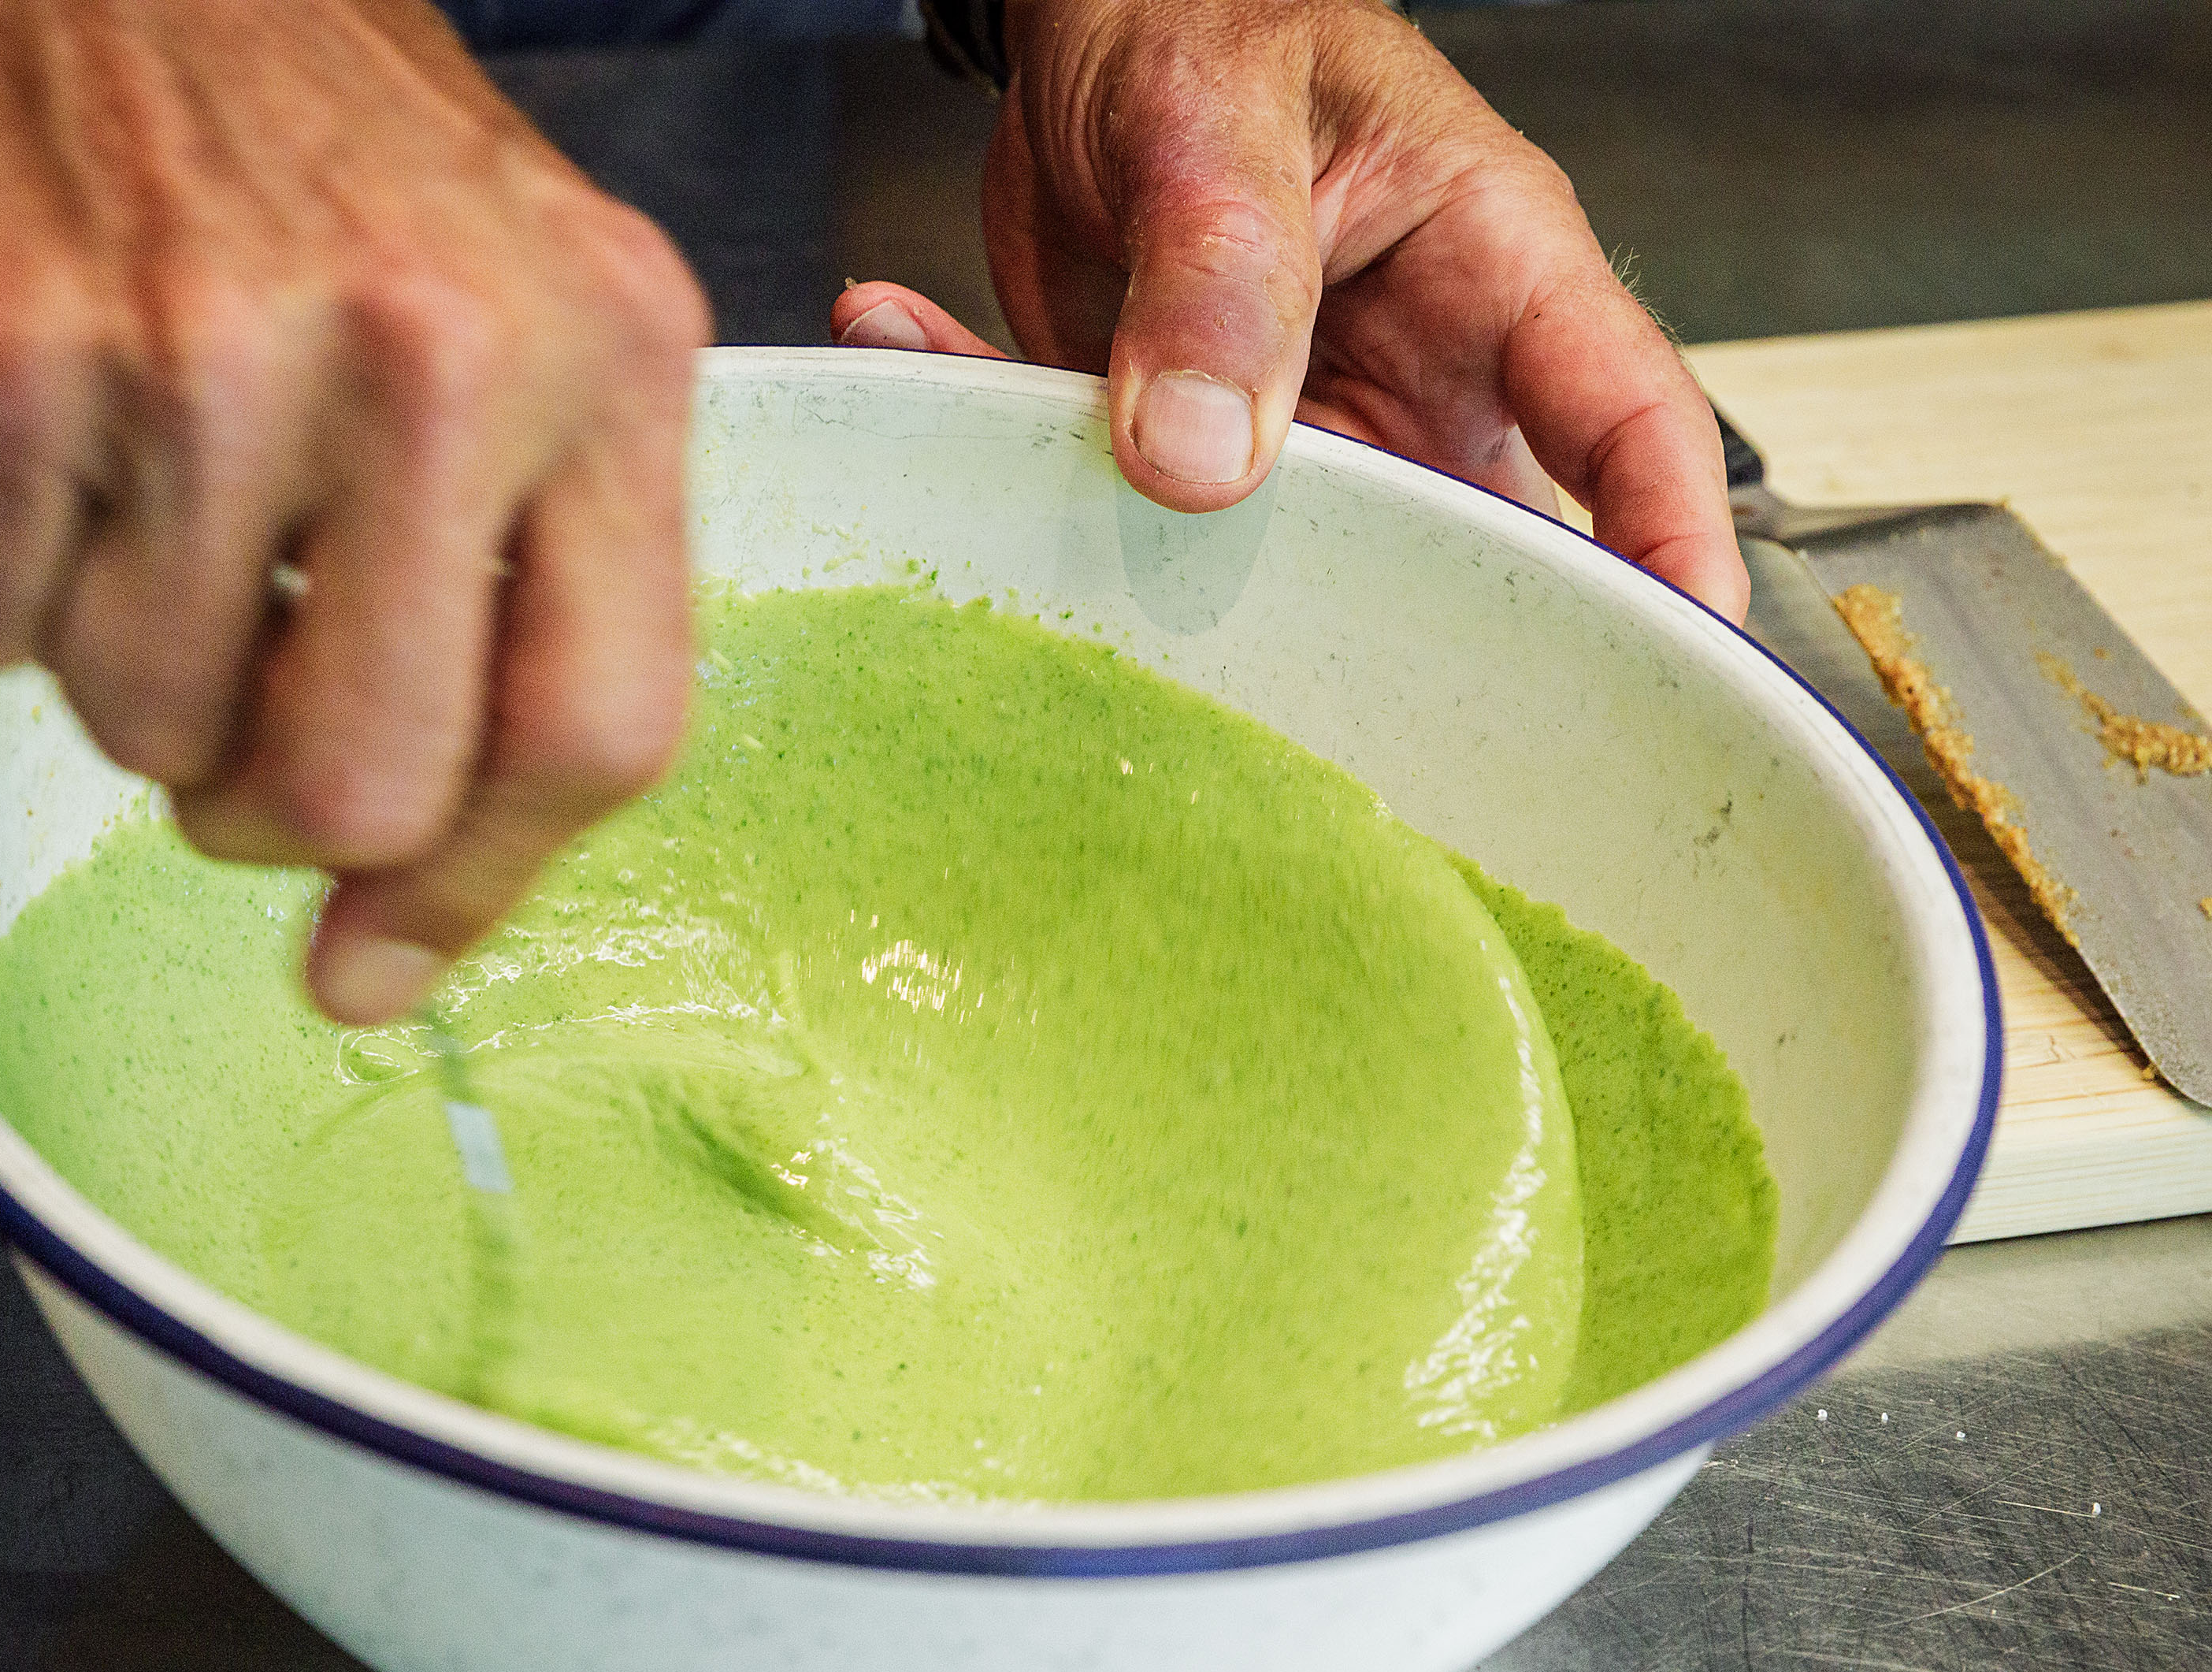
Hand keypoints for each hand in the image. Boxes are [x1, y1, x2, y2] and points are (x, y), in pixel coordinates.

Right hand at [0, 0, 712, 1023]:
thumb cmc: (324, 159)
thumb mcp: (526, 336)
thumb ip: (514, 631)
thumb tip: (378, 965)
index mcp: (606, 356)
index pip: (597, 730)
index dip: (477, 888)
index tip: (376, 960)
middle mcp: (433, 352)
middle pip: (359, 784)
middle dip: (267, 810)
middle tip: (234, 713)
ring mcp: (206, 349)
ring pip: (147, 727)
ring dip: (125, 665)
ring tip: (140, 492)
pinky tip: (39, 432)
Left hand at [835, 0, 1746, 621]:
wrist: (1089, 18)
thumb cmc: (1201, 14)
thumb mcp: (1213, 113)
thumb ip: (1217, 273)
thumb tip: (1203, 460)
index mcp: (1491, 273)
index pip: (1625, 420)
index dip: (1669, 545)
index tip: (1677, 656)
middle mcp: (1412, 378)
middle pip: (1458, 558)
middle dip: (1374, 647)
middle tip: (1267, 690)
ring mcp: (1302, 439)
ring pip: (1273, 571)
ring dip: (1128, 550)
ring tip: (1017, 450)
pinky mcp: (1185, 462)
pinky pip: (1114, 514)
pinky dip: (998, 456)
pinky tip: (907, 337)